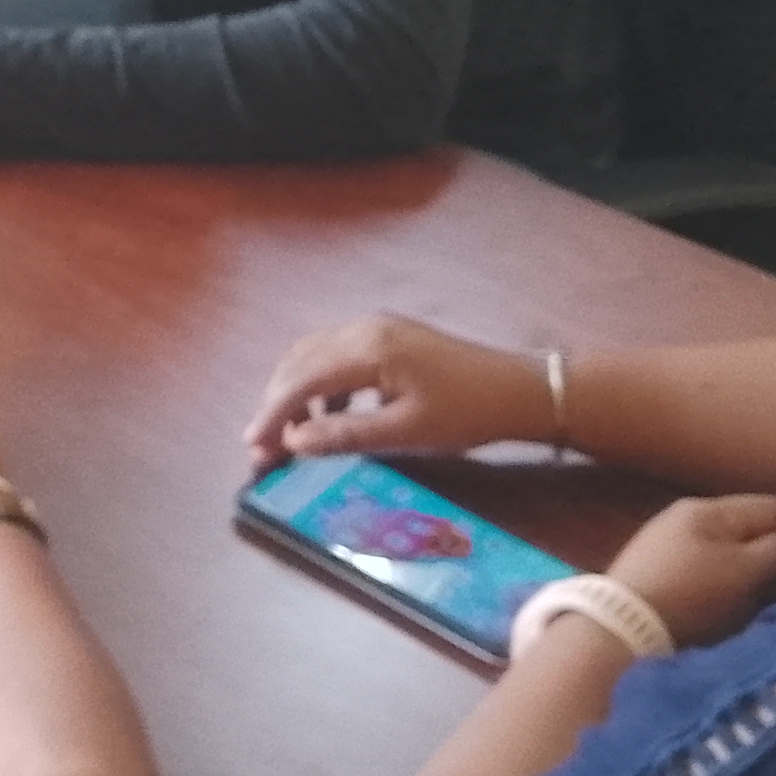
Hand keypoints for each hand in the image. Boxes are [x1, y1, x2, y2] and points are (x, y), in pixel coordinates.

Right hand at [246, 315, 553, 470]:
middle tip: (262, 444)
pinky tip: (329, 415)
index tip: (254, 447)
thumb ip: (345, 434)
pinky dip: (322, 384)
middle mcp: (366, 328)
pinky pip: (338, 355)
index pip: (302, 379)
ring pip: (316, 354)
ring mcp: (378, 328)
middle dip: (276, 402)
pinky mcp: (390, 337)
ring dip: (296, 391)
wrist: (522, 390)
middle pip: (301, 360)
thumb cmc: (467, 413)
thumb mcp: (405, 433)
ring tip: (289, 433)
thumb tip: (294, 442)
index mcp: (368, 348)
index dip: (274, 414)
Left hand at [605, 494, 775, 649]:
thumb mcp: (740, 571)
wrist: (618, 634)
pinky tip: (767, 603)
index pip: (772, 507)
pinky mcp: (667, 585)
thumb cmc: (686, 596)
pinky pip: (722, 577)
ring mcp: (674, 553)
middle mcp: (688, 524)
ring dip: (774, 569)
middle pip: (755, 530)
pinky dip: (749, 586)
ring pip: (739, 556)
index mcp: (706, 511)